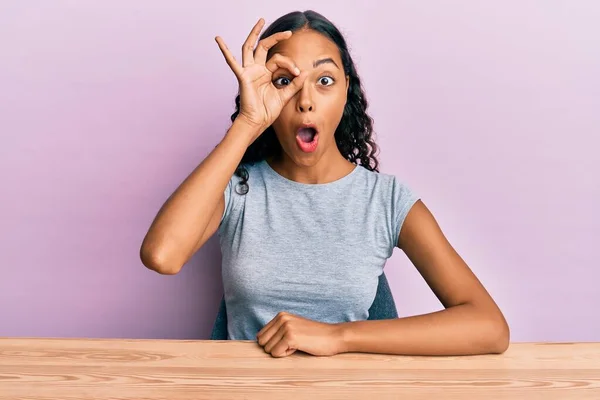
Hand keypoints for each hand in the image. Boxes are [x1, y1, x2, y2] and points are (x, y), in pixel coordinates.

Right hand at [215, 18, 308, 140]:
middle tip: (288, 32)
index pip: (279, 60)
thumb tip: (306, 72)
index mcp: (266, 73)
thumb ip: (295, 84)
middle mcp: (257, 69)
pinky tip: (218, 39)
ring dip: (254, 33)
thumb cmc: (268, 111)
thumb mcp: (285, 95)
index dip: (290, 64)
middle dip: (276, 38)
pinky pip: (232, 62)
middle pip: (264, 47)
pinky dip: (225, 51)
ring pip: (250, 47)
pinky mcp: (243, 77)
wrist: (258, 122)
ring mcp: (249, 72)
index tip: (297, 73)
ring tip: (261, 21)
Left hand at [256, 312, 344, 357]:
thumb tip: (258, 341)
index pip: (261, 335)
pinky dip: (287, 355)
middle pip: (262, 343)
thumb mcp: (294, 328)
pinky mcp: (290, 337)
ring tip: (298, 344)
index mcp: (280, 315)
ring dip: (282, 351)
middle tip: (293, 343)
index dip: (274, 343)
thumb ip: (278, 331)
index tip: (290, 340)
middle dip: (275, 348)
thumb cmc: (315, 336)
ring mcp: (286, 327)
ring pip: (268, 349)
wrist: (334, 336)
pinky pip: (276, 354)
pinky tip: (300, 347)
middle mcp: (281, 318)